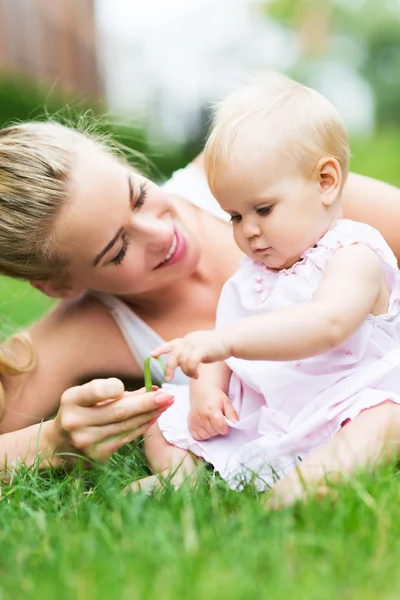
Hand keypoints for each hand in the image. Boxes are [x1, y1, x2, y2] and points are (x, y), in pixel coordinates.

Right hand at [52, 378, 173, 463]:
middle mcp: (76, 422)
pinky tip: (154, 418)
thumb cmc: (79, 410)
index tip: (130, 384)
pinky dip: (142, 427)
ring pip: (126, 426)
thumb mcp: (87, 395)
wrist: (58, 444)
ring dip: (150, 415)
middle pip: (119, 411)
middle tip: (169, 395)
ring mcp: (86, 441)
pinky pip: (126, 438)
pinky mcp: (97, 456)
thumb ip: (115, 391)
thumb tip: (151, 390)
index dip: (116, 388)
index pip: (96, 391)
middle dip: (147, 403)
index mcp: (71, 400)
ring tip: (166, 405)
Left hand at [152, 330, 230, 380]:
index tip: (152, 355)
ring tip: (194, 376)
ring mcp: (195, 343)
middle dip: (169, 368)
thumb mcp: (199, 348)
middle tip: (168, 379)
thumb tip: (180, 363)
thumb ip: (189, 353)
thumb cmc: (215, 347)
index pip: (171, 344)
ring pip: (182, 361)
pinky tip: (197, 376)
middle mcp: (188, 340)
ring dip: (186, 372)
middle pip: (173, 355)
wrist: (230, 340)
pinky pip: (191, 362)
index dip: (161, 349)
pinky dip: (191, 371)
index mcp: (187, 340)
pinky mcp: (202, 349)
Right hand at [189, 388, 237, 440]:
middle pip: (214, 432)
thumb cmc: (215, 398)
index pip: (220, 426)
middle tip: (218, 421)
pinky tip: (205, 427)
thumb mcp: (226, 402)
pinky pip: (198, 437)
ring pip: (206, 436)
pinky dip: (203, 434)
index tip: (225, 423)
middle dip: (218, 429)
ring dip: (211, 432)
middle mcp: (201, 415)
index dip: (225, 427)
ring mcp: (194, 421)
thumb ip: (232, 413)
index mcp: (211, 409)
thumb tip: (235, 423)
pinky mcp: (190, 425)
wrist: (202, 393)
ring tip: (212, 423)